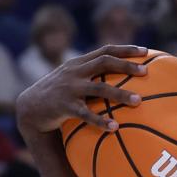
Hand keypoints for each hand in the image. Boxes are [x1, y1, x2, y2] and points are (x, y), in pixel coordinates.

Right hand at [16, 45, 146, 135]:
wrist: (30, 107)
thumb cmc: (61, 93)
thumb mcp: (74, 78)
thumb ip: (94, 75)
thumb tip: (127, 79)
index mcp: (80, 63)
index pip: (105, 50)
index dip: (125, 49)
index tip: (146, 51)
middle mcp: (75, 72)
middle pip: (104, 63)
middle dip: (126, 65)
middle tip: (146, 71)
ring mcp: (69, 88)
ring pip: (98, 89)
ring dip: (120, 94)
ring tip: (139, 101)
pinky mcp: (64, 106)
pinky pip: (85, 114)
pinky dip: (100, 120)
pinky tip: (115, 127)